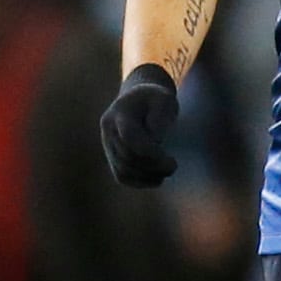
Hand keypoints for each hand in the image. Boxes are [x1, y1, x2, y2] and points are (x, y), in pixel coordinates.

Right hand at [100, 64, 178, 186]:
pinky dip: (140, 182)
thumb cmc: (156, 99)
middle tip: (173, 165)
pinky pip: (122, 176)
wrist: (139, 99)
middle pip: (127, 157)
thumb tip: (155, 139)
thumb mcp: (164, 98)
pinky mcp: (113, 157)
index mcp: (119, 113)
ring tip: (166, 171)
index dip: (149, 152)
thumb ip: (161, 115)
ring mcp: (108, 145)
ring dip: (148, 176)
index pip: (129, 138)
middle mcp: (109, 131)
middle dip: (153, 166)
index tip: (168, 157)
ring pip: (123, 170)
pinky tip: (157, 178)